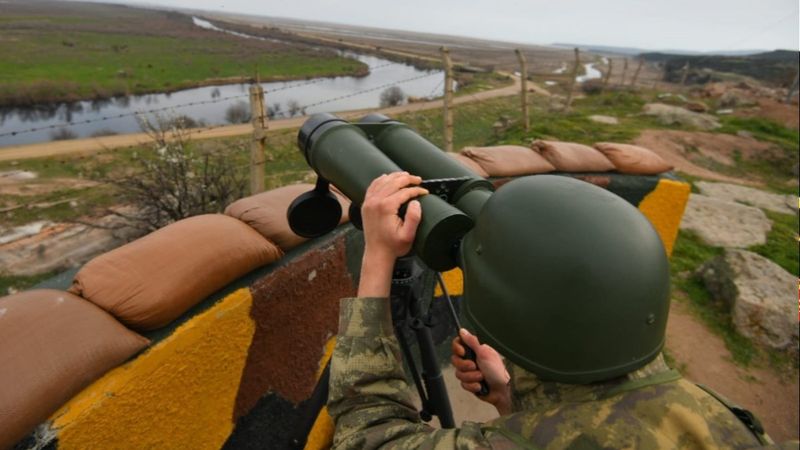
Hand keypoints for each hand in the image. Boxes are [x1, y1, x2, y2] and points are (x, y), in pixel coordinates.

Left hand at [357, 172, 427, 296]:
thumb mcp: (408, 235)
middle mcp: (375, 202)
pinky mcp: (366, 205)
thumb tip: (416, 201)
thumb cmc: (392, 246)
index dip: (416, 190)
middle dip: (408, 179)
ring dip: (395, 176)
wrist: (377, 253)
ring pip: (383, 181)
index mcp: (386, 207)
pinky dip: (381, 180)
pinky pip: (373, 186)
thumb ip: (414, 218)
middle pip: (393, 182)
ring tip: (406, 176)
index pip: (404, 191)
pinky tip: (387, 177)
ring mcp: (369, 202)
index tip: (424, 192)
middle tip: (418, 180)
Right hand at [451, 328, 511, 414]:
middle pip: (455, 360)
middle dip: (465, 366)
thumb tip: (462, 331)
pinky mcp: (470, 383)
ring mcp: (470, 372)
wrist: (502, 391)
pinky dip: (472, 386)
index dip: (457, 349)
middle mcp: (471, 359)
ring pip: (459, 373)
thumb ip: (472, 341)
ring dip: (471, 377)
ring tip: (481, 377)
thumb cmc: (497, 371)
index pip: (458, 344)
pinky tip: (480, 385)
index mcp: (475, 350)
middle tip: (474, 366)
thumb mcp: (484, 353)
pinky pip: (463, 384)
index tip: (462, 352)